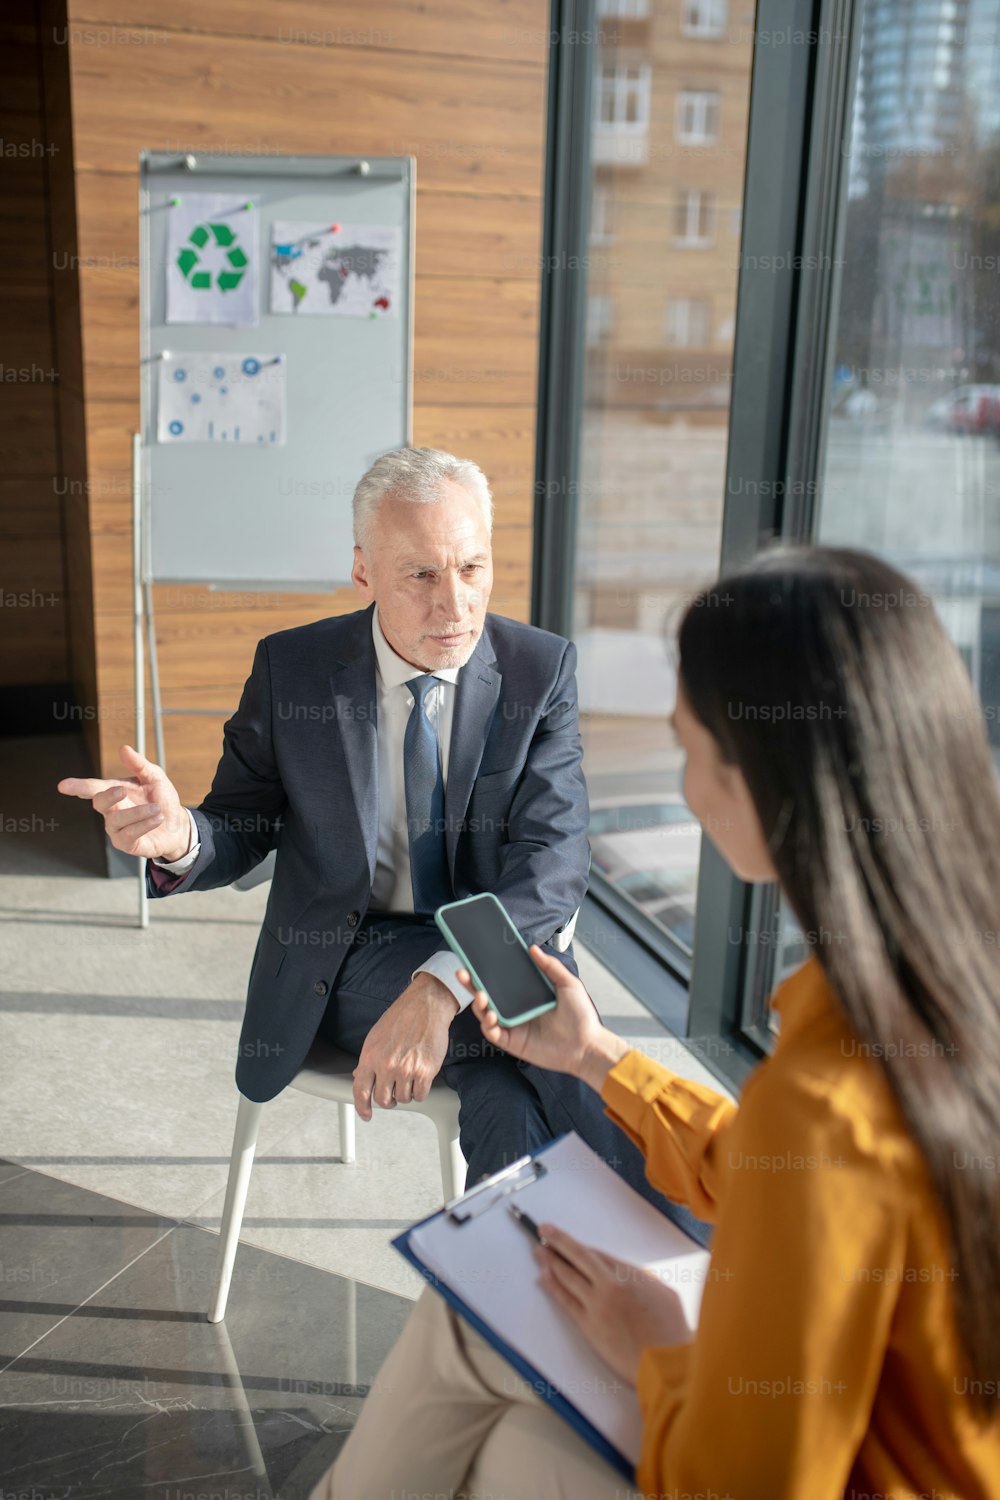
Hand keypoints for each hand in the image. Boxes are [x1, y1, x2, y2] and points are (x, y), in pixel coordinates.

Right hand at [57, 744, 191, 861]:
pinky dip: (144, 825)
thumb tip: (124, 749)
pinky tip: (157, 818)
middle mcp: (112, 810)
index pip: (92, 788)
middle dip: (108, 796)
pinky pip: (129, 834)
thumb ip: (139, 764)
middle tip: (122, 790)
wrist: (177, 824)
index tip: (63, 785)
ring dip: (137, 813)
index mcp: (115, 792)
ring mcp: (117, 829)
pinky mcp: (127, 844)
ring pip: (116, 820)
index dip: (78, 786)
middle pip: (99, 802)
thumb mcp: (155, 778)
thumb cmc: (162, 799)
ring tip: (156, 808)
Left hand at [352, 972, 458, 1120]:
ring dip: (406, 1092)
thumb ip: (368, 1060)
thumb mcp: (376, 1037)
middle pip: (383, 1100)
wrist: (426, 1006)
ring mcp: (406, 1070)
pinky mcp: (425, 1071)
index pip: (361, 1091)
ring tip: (410, 1076)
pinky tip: (420, 1078)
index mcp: (370, 1056)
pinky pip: (420, 1095)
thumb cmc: (402, 1018)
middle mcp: (386, 1065)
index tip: (367, 1115)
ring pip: (403, 1099)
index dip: (362, 1107)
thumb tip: (360, 1077)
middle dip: (389, 1099)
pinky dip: (420, 1090)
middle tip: (394, 1091)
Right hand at [459, 945, 629, 1090]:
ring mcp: (513, 1026)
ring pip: (485, 1013)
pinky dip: (487, 1025)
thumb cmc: (581, 1016)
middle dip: (471, 984)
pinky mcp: (512, 1042)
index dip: (487, 971)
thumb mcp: (568, 984)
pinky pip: (492, 1033)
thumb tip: (533, 948)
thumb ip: (550, 966)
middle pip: (487, 995)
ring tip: (481, 996)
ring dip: (478, 1004)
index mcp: (527, 994)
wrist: (586, 1045)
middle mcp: (516, 1009)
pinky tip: (491, 1017)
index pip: (502, 980)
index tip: (475, 958)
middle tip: (462, 972)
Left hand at [532, 1223, 693, 1385]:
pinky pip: (566, 1302)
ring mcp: (598, 1305)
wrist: (666, 1362)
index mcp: (630, 1274)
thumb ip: (643, 1281)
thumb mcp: (664, 1294)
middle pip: (579, 1257)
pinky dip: (553, 1287)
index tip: (566, 1237)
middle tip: (543, 1229)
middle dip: (559, 1241)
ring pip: (568, 1277)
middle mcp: (611, 1284)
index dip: (579, 1245)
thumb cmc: (672, 1331)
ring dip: (551, 1262)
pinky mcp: (590, 1326)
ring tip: (538, 1251)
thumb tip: (629, 1277)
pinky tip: (543, 1277)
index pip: (596, 1254)